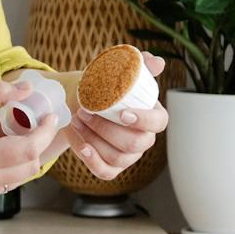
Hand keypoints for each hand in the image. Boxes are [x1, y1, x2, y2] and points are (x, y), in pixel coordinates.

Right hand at [0, 79, 59, 205]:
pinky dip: (7, 165)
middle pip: (31, 166)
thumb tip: (25, 88)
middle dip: (34, 143)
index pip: (29, 149)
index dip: (45, 132)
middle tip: (22, 122)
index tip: (48, 117)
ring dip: (21, 155)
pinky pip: (5, 183)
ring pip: (20, 176)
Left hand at [62, 53, 168, 180]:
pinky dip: (91, 160)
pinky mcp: (111, 167)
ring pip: (118, 157)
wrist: (76, 102)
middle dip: (107, 129)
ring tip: (75, 120)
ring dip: (94, 139)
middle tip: (84, 111)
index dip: (144, 120)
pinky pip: (106, 172)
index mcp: (152, 116)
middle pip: (136, 142)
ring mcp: (129, 156)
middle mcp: (144, 138)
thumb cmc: (101, 88)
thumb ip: (137, 66)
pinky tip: (79, 144)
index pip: (159, 122)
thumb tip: (156, 61)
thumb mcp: (114, 73)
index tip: (123, 113)